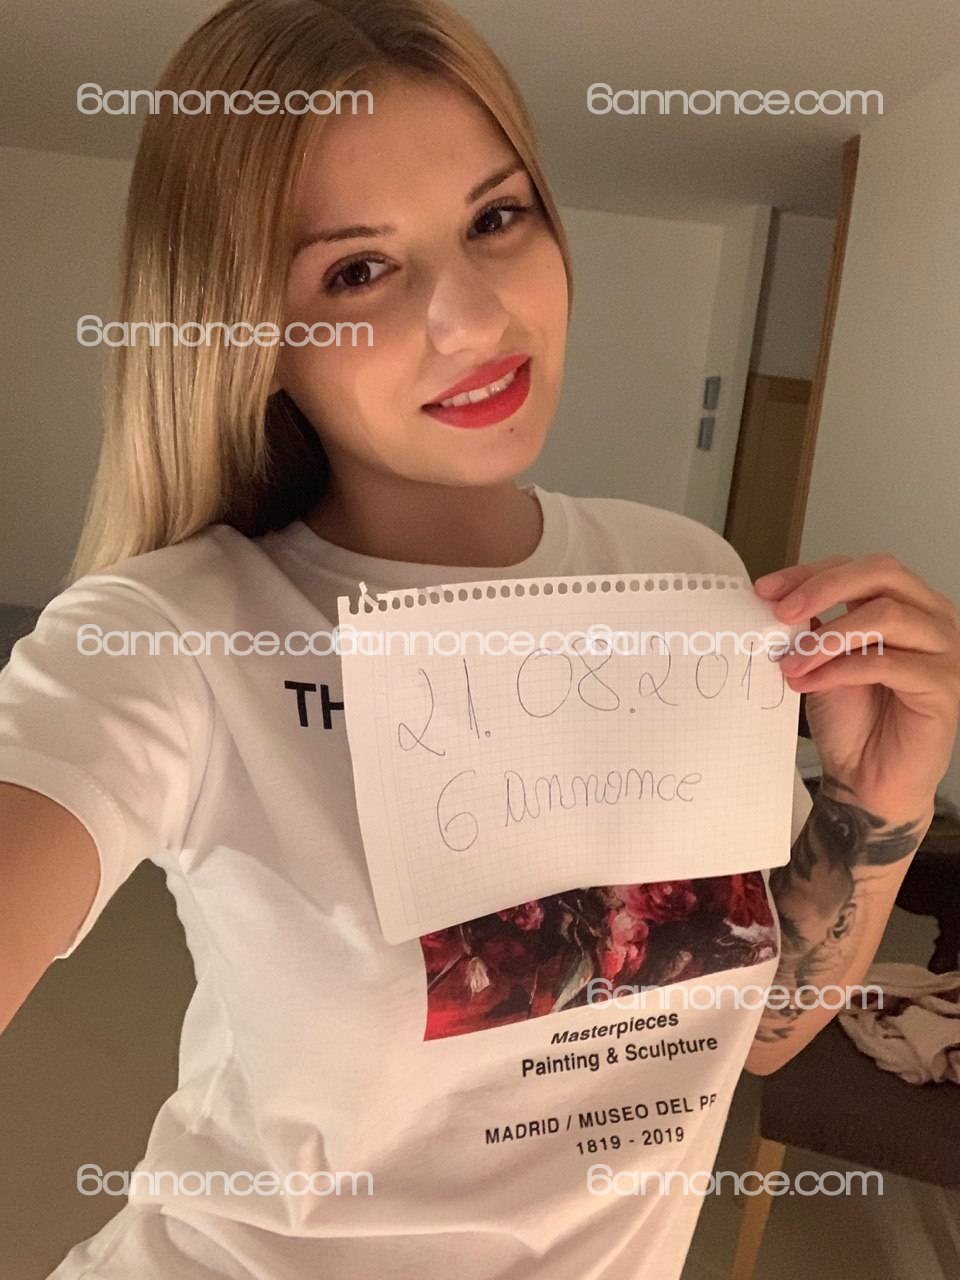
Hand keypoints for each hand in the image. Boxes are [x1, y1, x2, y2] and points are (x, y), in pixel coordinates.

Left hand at [754, 553, 959, 820]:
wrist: (867, 779)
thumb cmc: (851, 720)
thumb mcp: (821, 660)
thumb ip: (811, 625)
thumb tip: (775, 596)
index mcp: (905, 602)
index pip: (859, 566)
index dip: (810, 573)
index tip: (765, 590)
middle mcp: (932, 618)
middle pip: (883, 574)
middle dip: (824, 588)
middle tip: (782, 613)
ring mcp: (944, 650)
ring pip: (886, 615)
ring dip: (827, 637)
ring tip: (790, 663)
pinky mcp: (944, 686)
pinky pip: (887, 663)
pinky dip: (840, 669)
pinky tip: (809, 683)